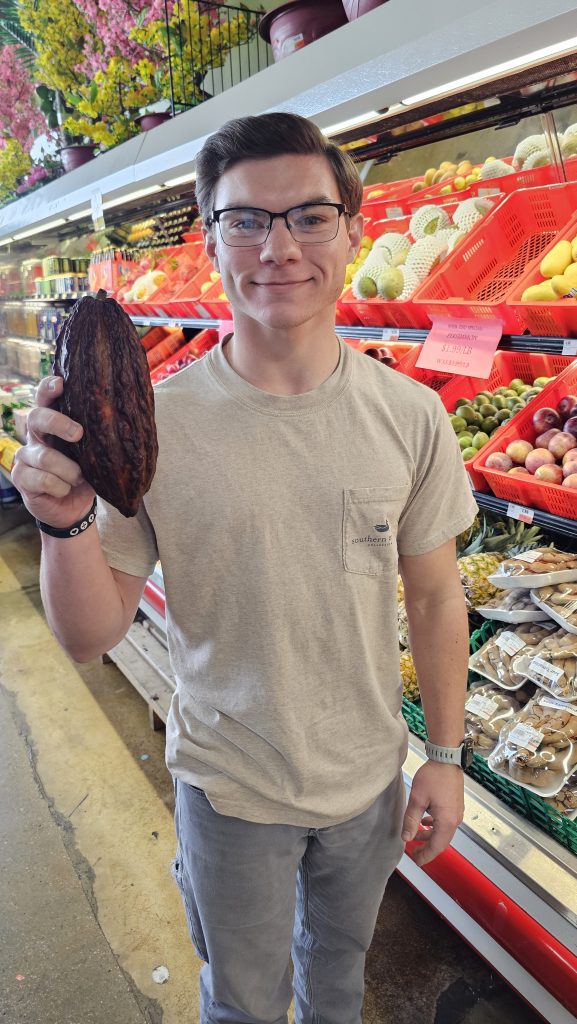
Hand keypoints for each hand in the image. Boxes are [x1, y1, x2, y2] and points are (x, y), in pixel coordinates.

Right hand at [12, 375, 94, 528]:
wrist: (73, 508)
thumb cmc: (85, 475)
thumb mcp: (94, 455)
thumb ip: (98, 439)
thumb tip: (125, 424)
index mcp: (52, 424)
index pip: (45, 397)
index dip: (49, 387)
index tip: (61, 383)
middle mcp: (35, 435)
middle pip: (37, 417)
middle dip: (58, 423)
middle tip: (78, 434)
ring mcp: (25, 455)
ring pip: (46, 456)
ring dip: (69, 471)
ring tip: (79, 478)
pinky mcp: (21, 477)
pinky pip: (43, 479)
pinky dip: (60, 487)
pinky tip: (65, 490)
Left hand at [401, 761, 463, 866]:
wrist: (447, 758)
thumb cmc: (433, 776)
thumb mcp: (418, 799)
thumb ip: (411, 820)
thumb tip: (406, 837)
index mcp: (447, 821)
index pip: (436, 846)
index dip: (426, 855)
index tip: (417, 861)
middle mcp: (455, 819)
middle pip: (441, 841)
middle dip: (427, 848)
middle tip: (415, 853)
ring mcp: (457, 812)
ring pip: (443, 831)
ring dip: (430, 836)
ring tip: (416, 836)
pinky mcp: (455, 805)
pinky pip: (445, 822)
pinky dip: (435, 826)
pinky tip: (425, 821)